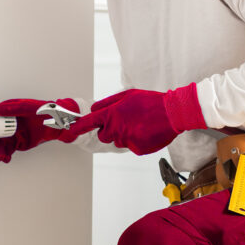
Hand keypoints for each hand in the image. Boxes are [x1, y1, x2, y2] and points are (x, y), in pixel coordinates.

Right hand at [0, 98, 79, 162]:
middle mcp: (11, 121)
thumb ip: (16, 108)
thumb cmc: (50, 111)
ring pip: (1, 143)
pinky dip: (6, 154)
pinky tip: (6, 158)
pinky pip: (9, 149)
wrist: (63, 124)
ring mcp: (15, 132)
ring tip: (1, 156)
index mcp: (11, 109)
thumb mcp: (32, 107)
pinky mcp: (20, 142)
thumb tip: (0, 109)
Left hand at [59, 84, 205, 154]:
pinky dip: (136, 141)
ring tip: (139, 125)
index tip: (70, 131)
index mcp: (112, 114)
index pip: (88, 122)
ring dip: (124, 135)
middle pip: (103, 136)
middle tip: (124, 122)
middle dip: (109, 131)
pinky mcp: (136, 149)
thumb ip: (108, 103)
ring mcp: (126, 140)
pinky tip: (146, 132)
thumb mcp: (127, 95)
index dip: (77, 127)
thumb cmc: (151, 102)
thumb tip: (94, 109)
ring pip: (118, 141)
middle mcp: (116, 128)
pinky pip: (130, 147)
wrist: (173, 113)